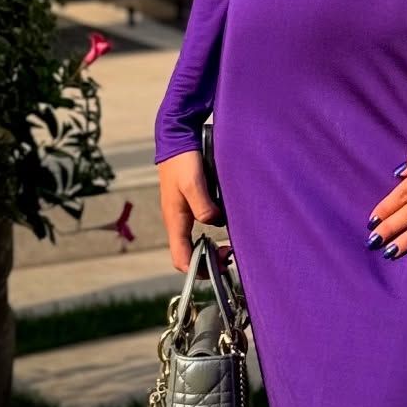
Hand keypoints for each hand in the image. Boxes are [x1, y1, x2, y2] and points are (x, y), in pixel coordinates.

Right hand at [157, 148, 221, 271]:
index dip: (198, 269)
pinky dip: (212, 230)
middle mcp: (178, 220)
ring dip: (210, 247)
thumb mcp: (193, 183)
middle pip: (188, 253)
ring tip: (230, 245)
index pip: (181, 258)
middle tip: (229, 256)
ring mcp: (184, 211)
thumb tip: (215, 222)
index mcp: (175, 221)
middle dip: (208, 261)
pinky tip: (226, 223)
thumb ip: (203, 205)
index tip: (219, 266)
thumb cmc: (183, 160)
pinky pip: (201, 224)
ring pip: (195, 240)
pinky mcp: (191, 202)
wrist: (177, 138)